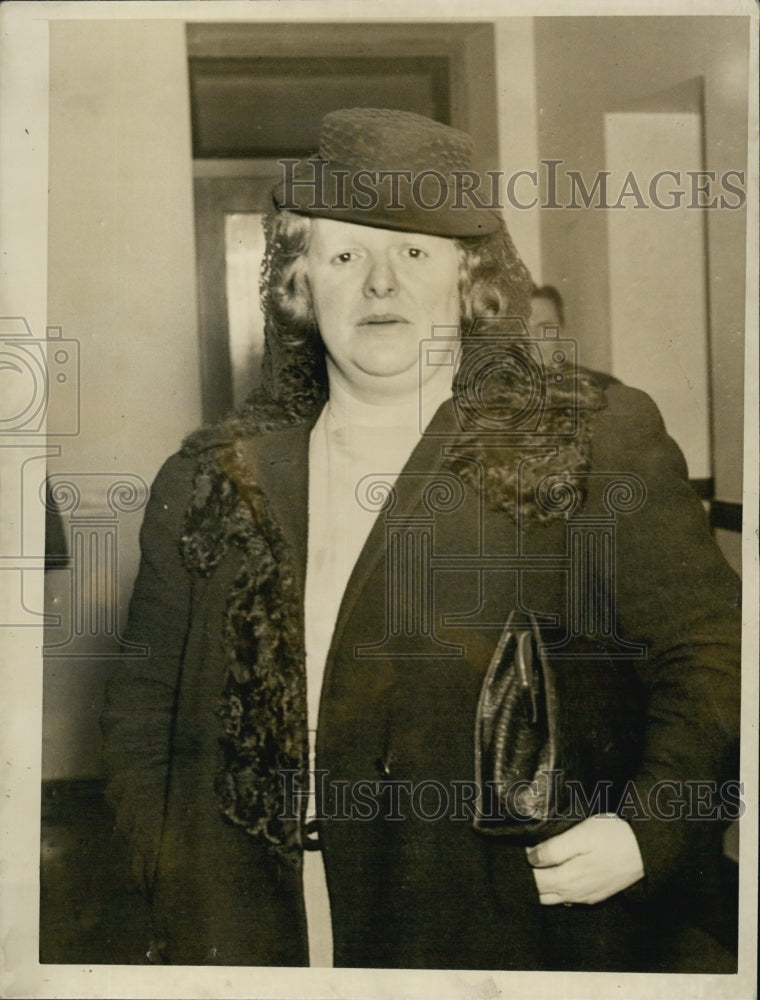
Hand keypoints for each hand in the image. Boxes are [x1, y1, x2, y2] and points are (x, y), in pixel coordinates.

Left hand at [526, 813, 643, 904]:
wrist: (647, 850)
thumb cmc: (613, 837)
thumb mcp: (581, 835)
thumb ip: (554, 849)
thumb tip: (529, 857)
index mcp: (567, 880)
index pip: (533, 881)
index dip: (521, 868)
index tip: (516, 851)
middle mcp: (574, 895)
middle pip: (540, 893)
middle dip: (527, 879)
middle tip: (519, 860)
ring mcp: (585, 897)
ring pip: (553, 898)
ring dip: (540, 887)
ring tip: (533, 867)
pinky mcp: (595, 895)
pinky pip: (567, 899)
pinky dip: (555, 890)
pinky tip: (554, 875)